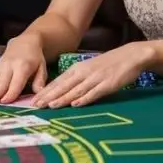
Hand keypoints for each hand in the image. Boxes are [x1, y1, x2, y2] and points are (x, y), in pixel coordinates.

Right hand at [0, 35, 46, 104]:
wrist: (25, 41)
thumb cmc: (35, 57)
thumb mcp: (42, 67)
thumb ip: (40, 81)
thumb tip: (39, 93)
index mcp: (23, 66)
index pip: (16, 82)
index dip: (10, 92)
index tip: (4, 102)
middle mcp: (9, 65)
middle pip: (1, 82)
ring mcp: (1, 65)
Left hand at [32, 43, 151, 108]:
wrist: (130, 56)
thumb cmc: (108, 64)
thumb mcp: (89, 69)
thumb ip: (77, 79)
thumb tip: (62, 92)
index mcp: (78, 69)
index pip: (58, 81)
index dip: (45, 91)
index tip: (33, 101)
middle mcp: (84, 73)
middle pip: (63, 86)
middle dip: (49, 96)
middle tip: (35, 106)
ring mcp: (95, 78)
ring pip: (76, 90)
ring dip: (62, 98)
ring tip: (50, 106)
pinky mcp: (107, 84)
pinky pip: (94, 92)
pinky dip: (84, 99)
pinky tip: (75, 104)